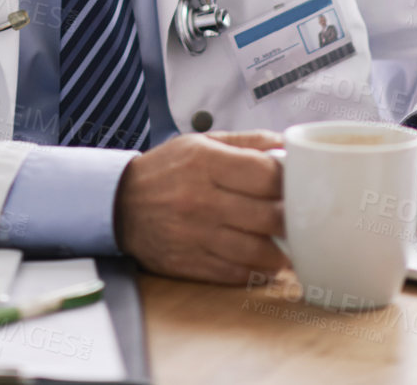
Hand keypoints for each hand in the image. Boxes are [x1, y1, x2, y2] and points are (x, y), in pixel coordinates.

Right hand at [112, 130, 287, 284]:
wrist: (118, 204)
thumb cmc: (166, 171)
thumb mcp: (201, 143)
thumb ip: (247, 142)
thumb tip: (289, 146)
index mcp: (206, 162)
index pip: (268, 175)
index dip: (291, 182)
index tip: (297, 185)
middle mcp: (201, 199)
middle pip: (270, 216)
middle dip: (292, 218)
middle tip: (299, 217)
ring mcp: (195, 235)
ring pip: (258, 251)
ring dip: (281, 251)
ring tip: (285, 243)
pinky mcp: (190, 263)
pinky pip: (237, 273)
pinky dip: (256, 270)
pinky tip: (262, 260)